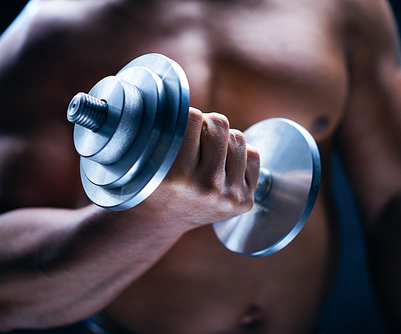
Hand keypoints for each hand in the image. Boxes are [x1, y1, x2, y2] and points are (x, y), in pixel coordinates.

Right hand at [137, 107, 259, 229]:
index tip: (180, 127)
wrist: (163, 220)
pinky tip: (221, 165)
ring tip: (206, 153)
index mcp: (176, 175)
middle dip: (206, 124)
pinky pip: (253, 154)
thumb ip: (163, 129)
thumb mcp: (147, 156)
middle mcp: (205, 187)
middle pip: (220, 123)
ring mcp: (228, 196)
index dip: (186, 116)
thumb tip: (179, 98)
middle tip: (195, 137)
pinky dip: (238, 154)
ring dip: (222, 139)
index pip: (193, 117)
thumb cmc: (153, 181)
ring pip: (238, 137)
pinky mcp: (244, 201)